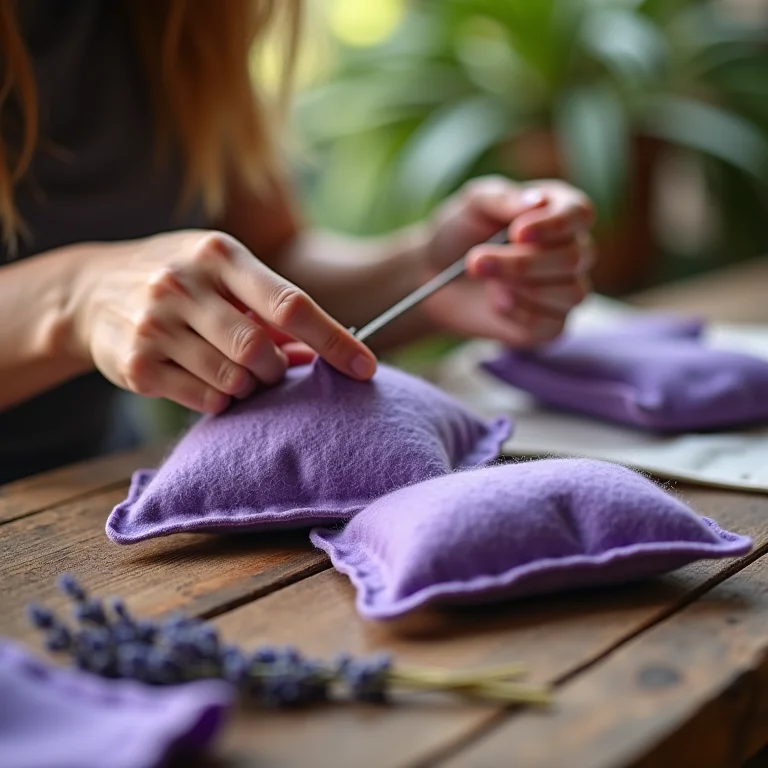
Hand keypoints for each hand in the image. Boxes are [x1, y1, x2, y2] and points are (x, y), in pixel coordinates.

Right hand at [69, 230, 376, 412]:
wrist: (90, 290)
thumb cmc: (181, 280)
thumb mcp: (223, 272)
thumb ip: (268, 307)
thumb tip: (315, 353)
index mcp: (218, 253)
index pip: (289, 304)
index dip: (332, 340)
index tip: (364, 368)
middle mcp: (183, 284)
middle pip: (258, 350)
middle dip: (276, 368)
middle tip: (270, 366)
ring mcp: (154, 325)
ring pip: (233, 380)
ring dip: (250, 386)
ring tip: (236, 370)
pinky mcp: (137, 364)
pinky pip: (205, 400)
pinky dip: (222, 399)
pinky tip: (208, 378)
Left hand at [420, 176, 595, 345]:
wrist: (435, 275)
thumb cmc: (460, 231)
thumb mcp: (473, 204)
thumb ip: (503, 198)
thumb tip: (537, 201)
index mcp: (560, 210)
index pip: (580, 213)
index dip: (555, 225)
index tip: (517, 233)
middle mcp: (572, 248)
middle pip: (573, 258)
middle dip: (522, 263)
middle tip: (476, 261)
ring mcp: (566, 289)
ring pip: (571, 293)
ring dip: (522, 288)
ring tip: (486, 281)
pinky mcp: (551, 324)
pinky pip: (551, 325)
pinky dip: (519, 314)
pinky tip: (495, 302)